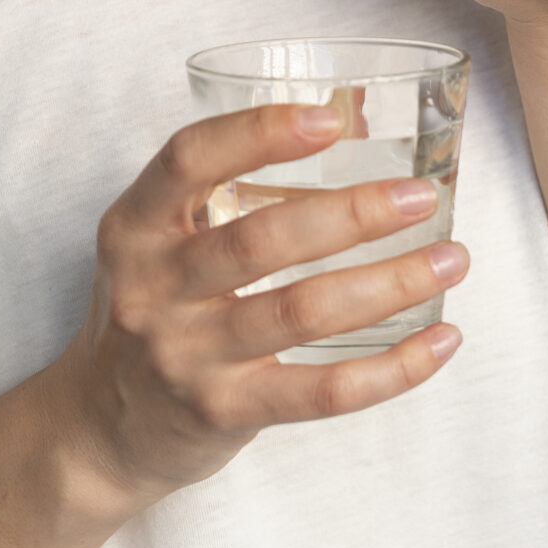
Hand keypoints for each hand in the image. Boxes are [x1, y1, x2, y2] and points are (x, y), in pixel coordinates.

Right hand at [47, 102, 464, 505]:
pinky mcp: (222, 412)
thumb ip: (215, 197)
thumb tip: (340, 131)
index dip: (258, 133)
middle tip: (420, 198)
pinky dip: (391, 369)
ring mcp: (186, 354)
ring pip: (302, 311)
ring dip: (389, 283)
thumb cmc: (149, 315)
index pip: (188, 160)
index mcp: (134, 229)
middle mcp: (153, 288)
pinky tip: (439, 341)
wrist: (98, 429)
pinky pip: (322, 391)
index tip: (330, 118)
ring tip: (450, 261)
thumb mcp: (150, 245)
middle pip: (262, 240)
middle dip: (353, 213)